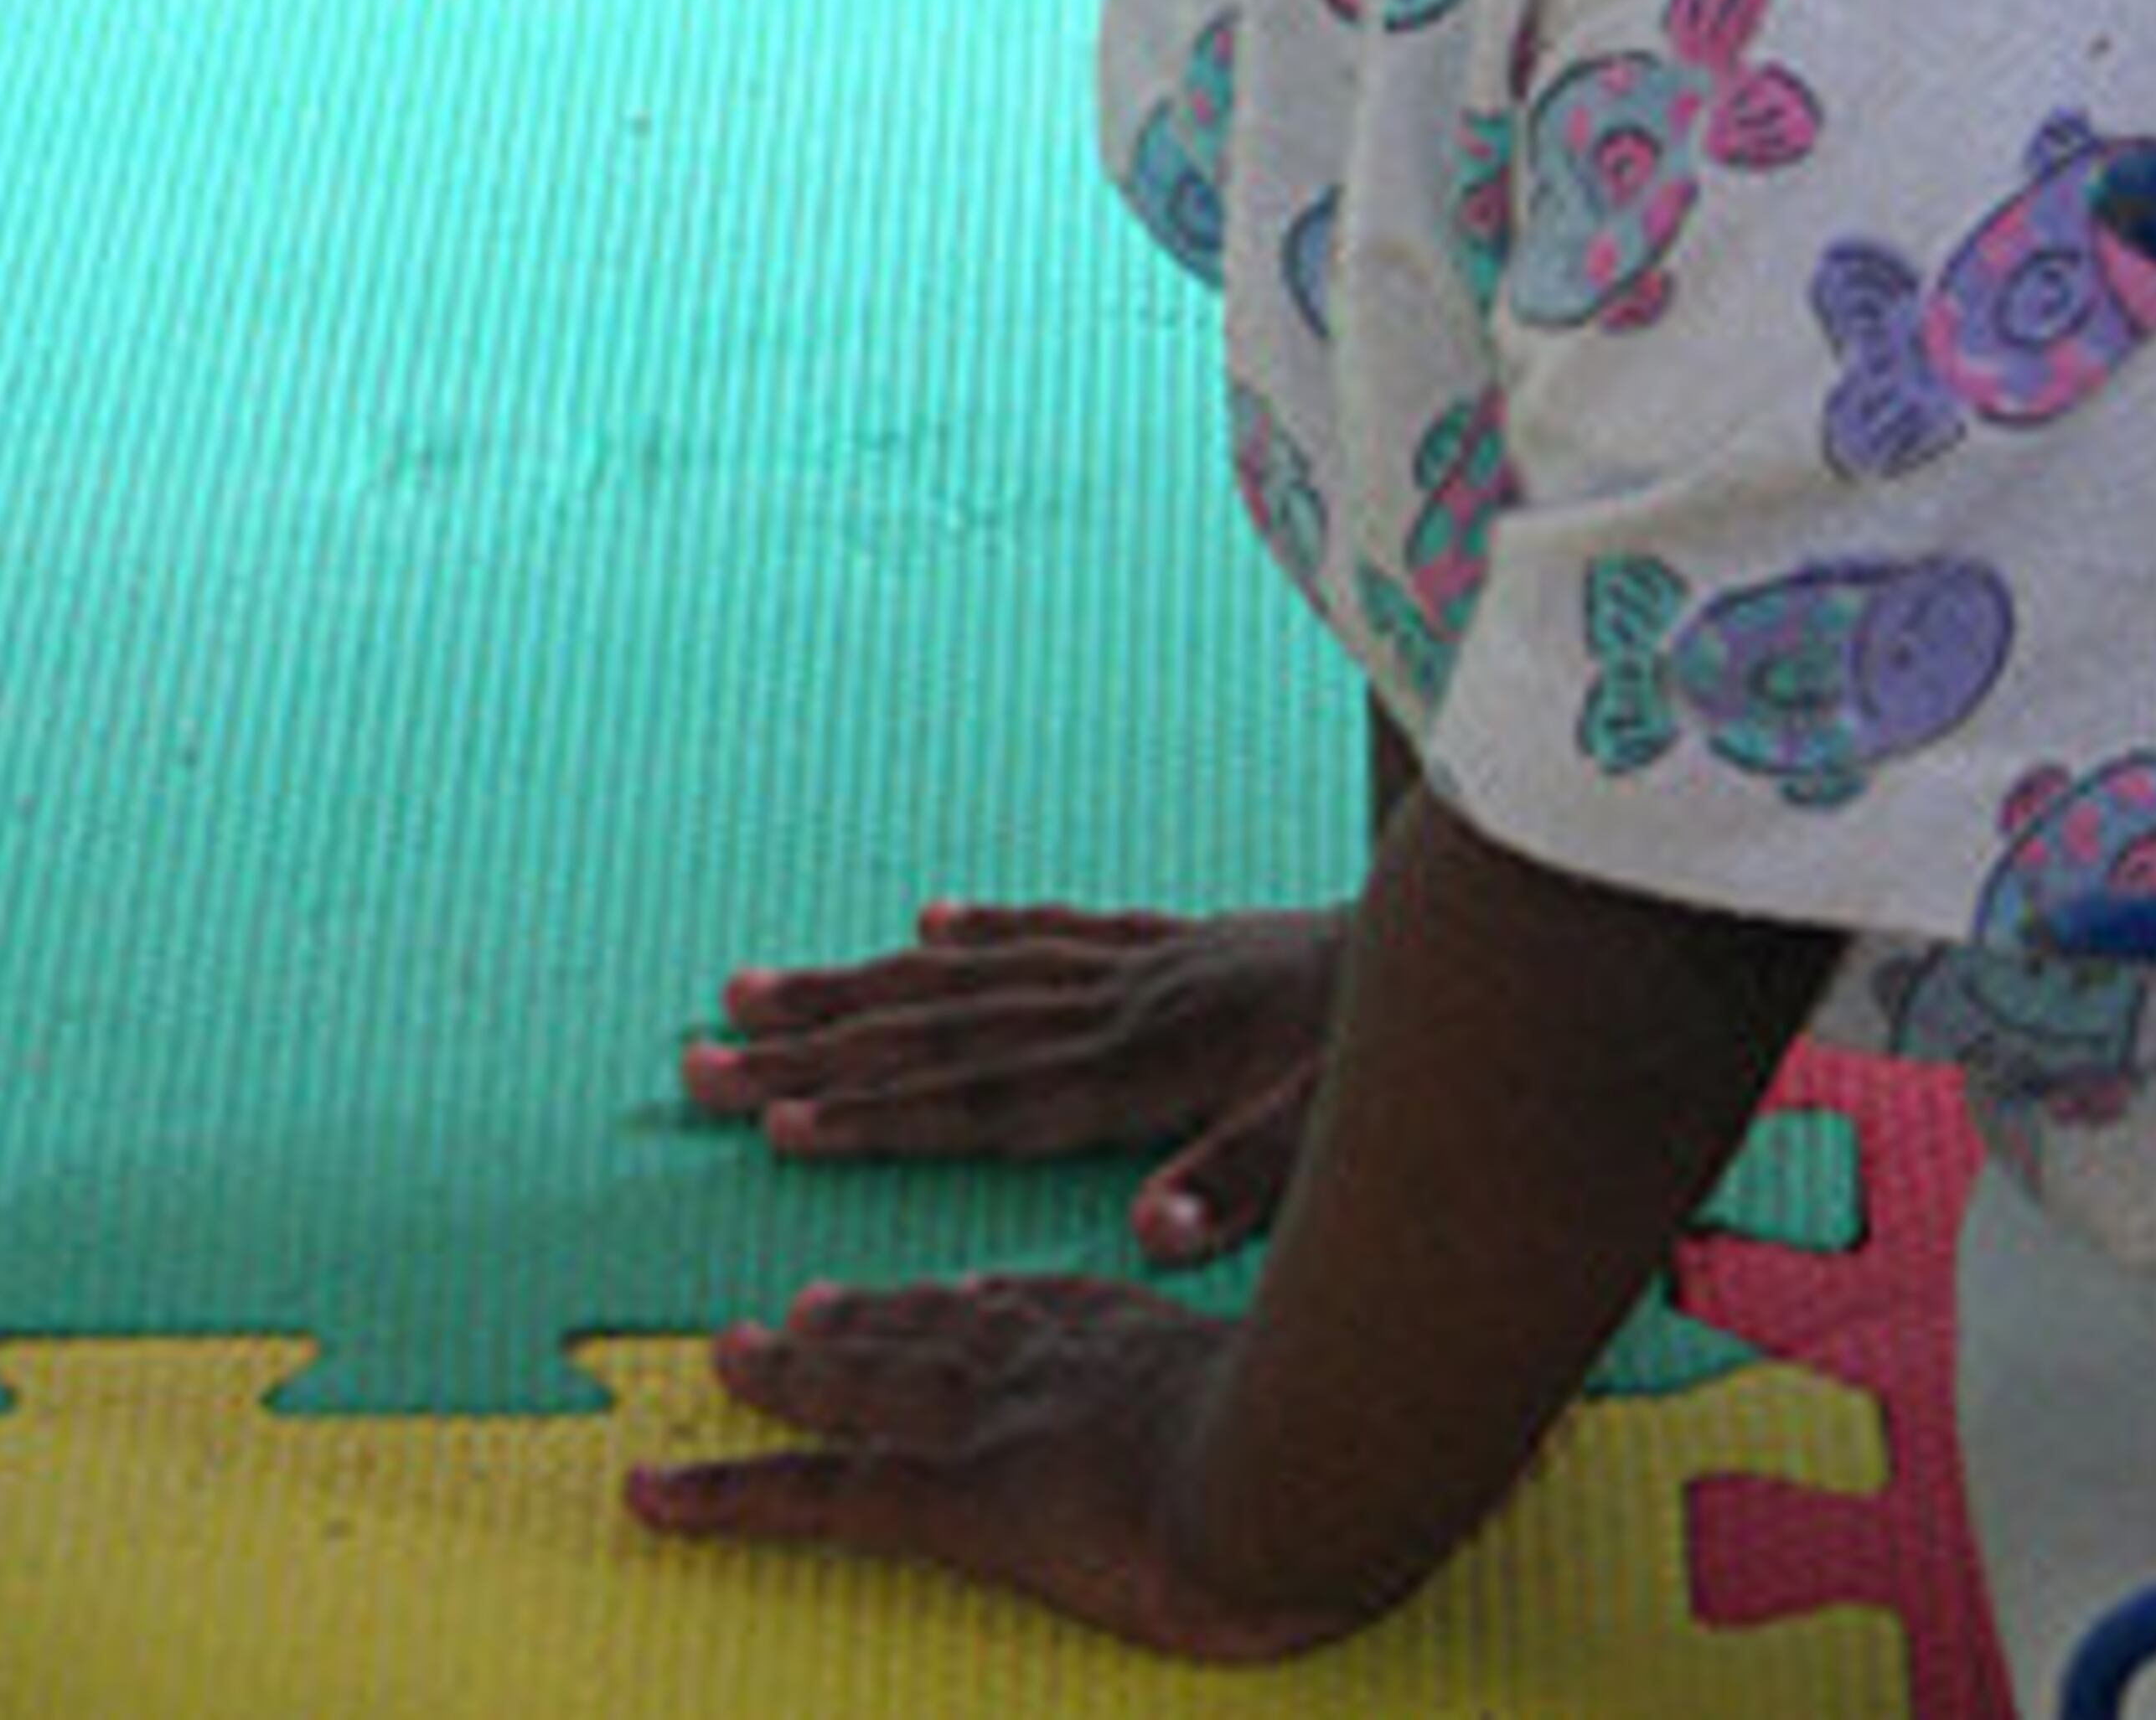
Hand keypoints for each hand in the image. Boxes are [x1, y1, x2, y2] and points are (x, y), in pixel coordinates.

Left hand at [625, 1270, 1348, 1657]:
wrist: (1302, 1478)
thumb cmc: (1340, 1440)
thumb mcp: (1335, 1389)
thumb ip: (1320, 1374)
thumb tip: (1360, 1412)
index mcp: (1132, 1334)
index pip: (1033, 1308)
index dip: (973, 1304)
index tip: (940, 1299)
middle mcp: (1048, 1357)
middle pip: (936, 1327)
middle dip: (864, 1319)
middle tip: (795, 1315)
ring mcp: (994, 1418)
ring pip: (865, 1388)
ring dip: (791, 1373)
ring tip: (729, 1359)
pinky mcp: (950, 1494)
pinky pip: (813, 1497)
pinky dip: (726, 1493)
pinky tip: (657, 1496)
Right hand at [680, 903, 1344, 1261]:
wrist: (1455, 945)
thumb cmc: (1387, 1050)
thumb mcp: (1335, 1130)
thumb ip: (1244, 1179)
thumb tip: (1153, 1233)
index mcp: (1144, 1063)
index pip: (981, 1097)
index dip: (878, 1112)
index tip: (776, 1121)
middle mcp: (1121, 1003)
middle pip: (941, 1027)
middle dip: (817, 1046)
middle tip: (700, 1053)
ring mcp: (1142, 963)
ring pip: (973, 971)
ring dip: (865, 984)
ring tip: (759, 985)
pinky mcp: (1175, 940)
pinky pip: (1058, 928)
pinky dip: (987, 929)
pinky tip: (928, 922)